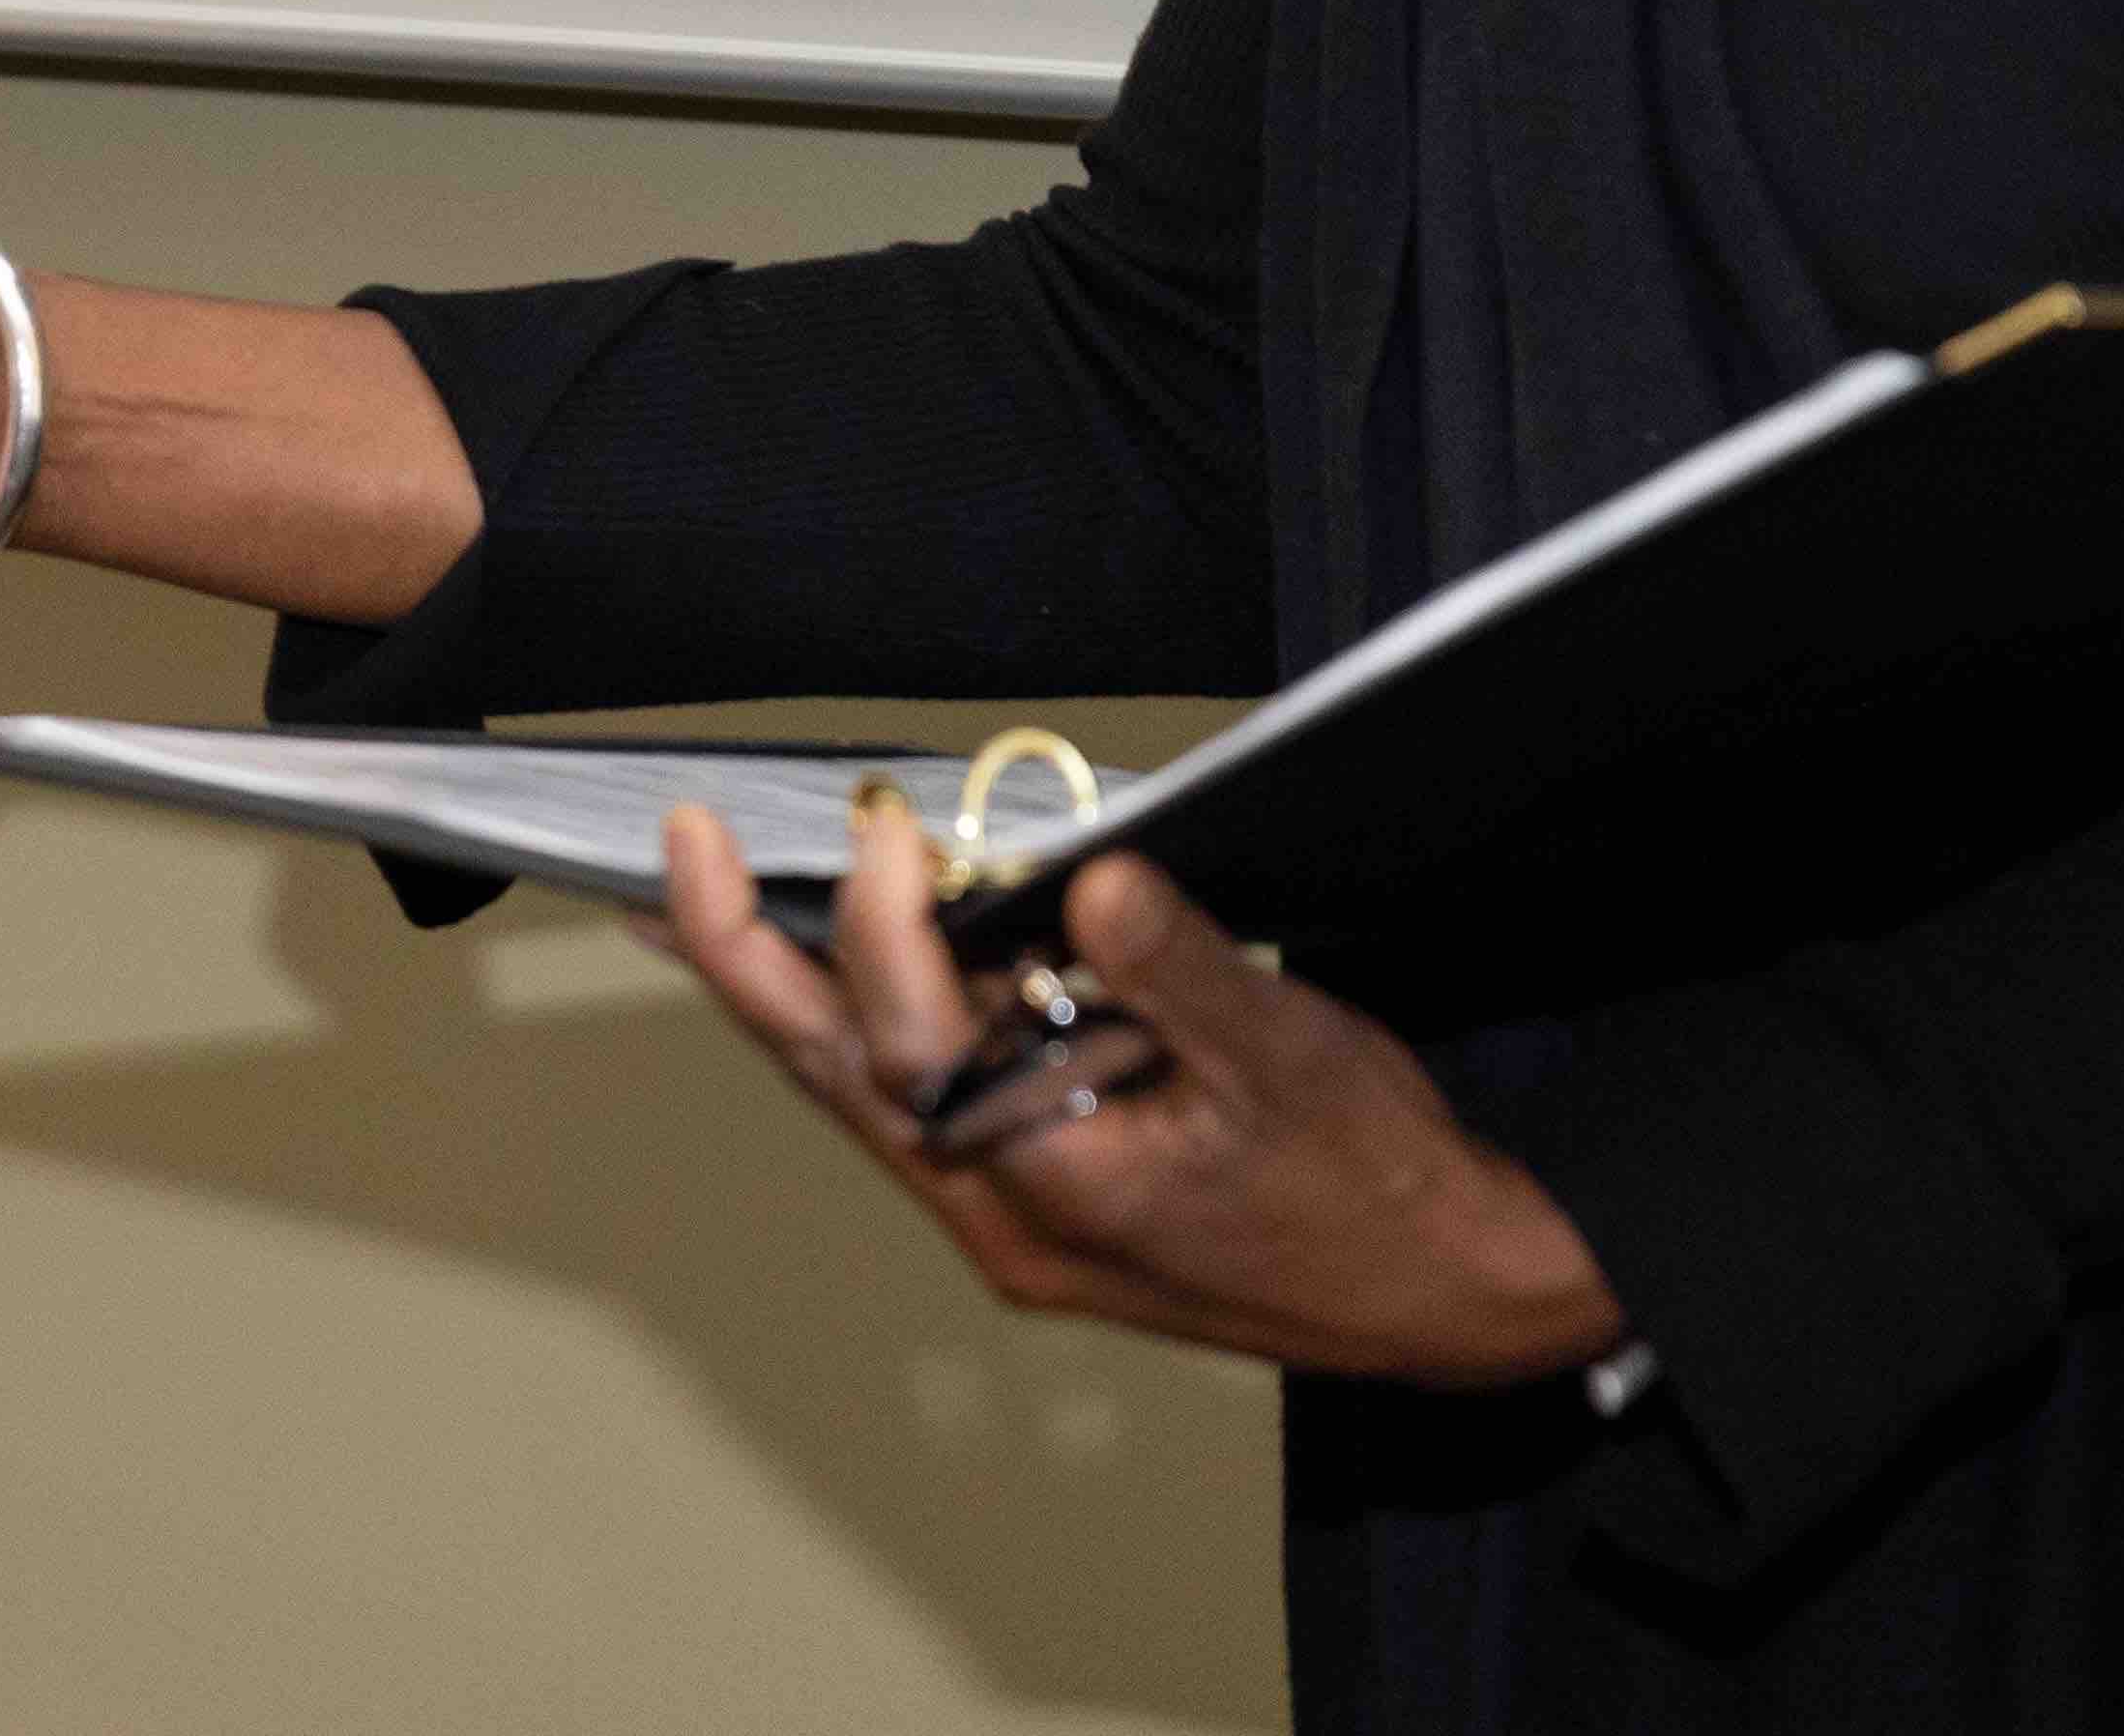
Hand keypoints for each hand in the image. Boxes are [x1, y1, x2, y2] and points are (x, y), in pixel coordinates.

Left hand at [653, 794, 1624, 1390]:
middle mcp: (1007, 1216)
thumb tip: (1093, 880)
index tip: (882, 824)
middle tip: (678, 852)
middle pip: (837, 1076)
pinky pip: (918, 1101)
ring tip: (704, 900)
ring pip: (863, 1094)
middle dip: (745, 959)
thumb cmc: (1377, 1188)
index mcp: (1054, 1187)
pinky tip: (845, 961)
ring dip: (785, 992)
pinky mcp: (1043, 1200)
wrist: (1445, 1298)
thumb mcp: (1293, 1060)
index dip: (882, 923)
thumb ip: (1182, 967)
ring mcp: (1017, 1217)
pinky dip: (867, 1022)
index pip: (915, 1043)